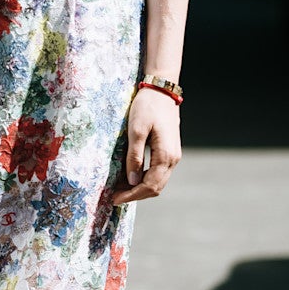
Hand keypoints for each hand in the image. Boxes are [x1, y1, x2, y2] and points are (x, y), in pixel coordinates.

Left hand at [112, 88, 181, 203]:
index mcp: (166, 155)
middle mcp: (173, 159)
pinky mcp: (169, 151)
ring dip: (140, 188)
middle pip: (155, 187)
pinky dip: (145, 179)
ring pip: (158, 182)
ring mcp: (173, 155)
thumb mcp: (136, 131)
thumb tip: (133, 182)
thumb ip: (134, 157)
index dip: (132, 195)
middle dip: (135, 195)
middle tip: (115, 196)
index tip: (115, 199)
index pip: (150, 185)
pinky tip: (131, 177)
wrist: (162, 90)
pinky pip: (158, 172)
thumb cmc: (147, 107)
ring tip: (120, 189)